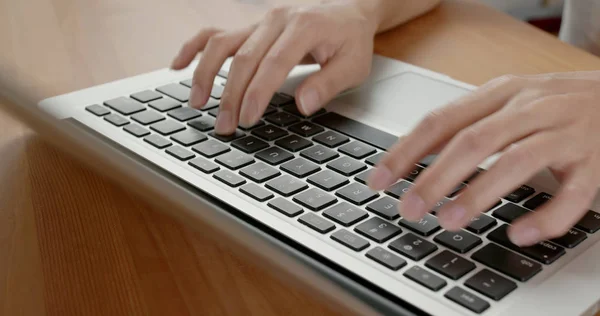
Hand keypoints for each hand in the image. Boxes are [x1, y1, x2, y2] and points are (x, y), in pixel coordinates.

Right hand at [171, 2, 377, 134]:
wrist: (347, 11)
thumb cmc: (350, 40)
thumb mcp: (353, 65)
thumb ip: (329, 83)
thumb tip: (303, 105)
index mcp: (304, 26)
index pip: (273, 63)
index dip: (257, 93)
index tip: (247, 119)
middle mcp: (277, 20)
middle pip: (244, 57)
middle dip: (230, 95)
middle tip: (224, 127)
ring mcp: (259, 21)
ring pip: (222, 43)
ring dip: (206, 74)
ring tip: (197, 103)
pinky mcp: (250, 27)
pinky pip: (215, 34)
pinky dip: (194, 49)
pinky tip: (178, 66)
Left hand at [368, 71, 599, 245]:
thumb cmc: (552, 103)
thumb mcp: (505, 100)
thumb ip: (464, 123)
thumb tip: (411, 156)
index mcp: (500, 93)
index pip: (442, 121)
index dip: (406, 152)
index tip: (379, 180)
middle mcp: (530, 109)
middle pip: (474, 142)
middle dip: (435, 178)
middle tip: (409, 208)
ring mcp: (563, 134)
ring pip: (516, 163)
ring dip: (478, 194)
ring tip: (448, 220)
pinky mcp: (594, 163)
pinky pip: (571, 196)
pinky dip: (544, 218)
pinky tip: (518, 234)